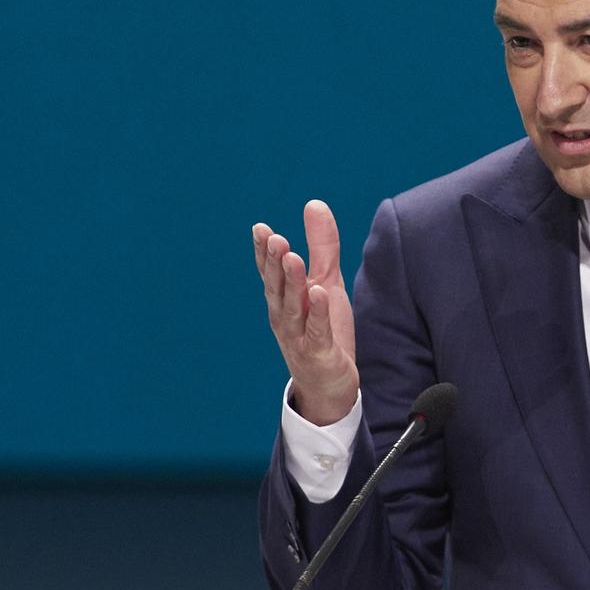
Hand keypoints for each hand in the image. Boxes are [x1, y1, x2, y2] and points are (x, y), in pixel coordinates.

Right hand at [252, 200, 357, 425]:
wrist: (328, 385)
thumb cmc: (323, 330)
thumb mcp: (326, 281)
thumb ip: (322, 245)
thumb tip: (314, 203)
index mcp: (283, 299)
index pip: (270, 272)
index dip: (263, 252)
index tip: (261, 229)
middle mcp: (284, 317)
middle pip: (277, 286)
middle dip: (273, 262)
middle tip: (274, 238)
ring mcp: (299, 336)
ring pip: (293, 307)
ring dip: (292, 282)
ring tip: (292, 257)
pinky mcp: (319, 353)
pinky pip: (317, 331)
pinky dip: (317, 313)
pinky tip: (318, 293)